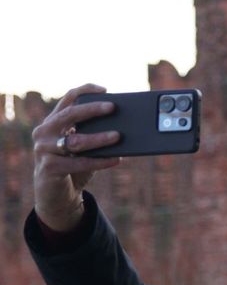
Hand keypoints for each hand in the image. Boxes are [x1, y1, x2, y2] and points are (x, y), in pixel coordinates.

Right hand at [32, 83, 122, 231]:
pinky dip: (99, 161)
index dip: (85, 91)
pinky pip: (79, 163)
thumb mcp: (83, 148)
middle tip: (113, 107)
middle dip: (92, 110)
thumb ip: (94, 135)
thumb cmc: (74, 166)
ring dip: (99, 138)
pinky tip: (117, 159)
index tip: (105, 89)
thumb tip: (124, 127)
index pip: (67, 99)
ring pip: (75, 141)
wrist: (57, 196)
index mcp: (53, 122)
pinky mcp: (49, 168)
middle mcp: (44, 132)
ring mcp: (44, 150)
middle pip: (69, 115)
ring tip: (118, 136)